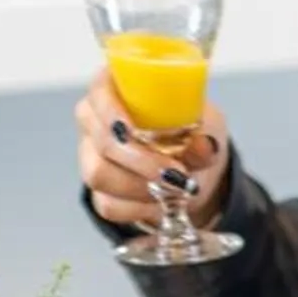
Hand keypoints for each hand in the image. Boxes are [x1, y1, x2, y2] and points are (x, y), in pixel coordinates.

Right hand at [74, 70, 230, 230]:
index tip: (132, 130)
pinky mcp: (96, 190)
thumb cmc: (191, 132)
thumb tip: (204, 146)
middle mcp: (95, 118)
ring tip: (173, 189)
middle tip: (176, 174)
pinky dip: (138, 209)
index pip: (100, 92)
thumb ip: (206, 134)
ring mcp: (90, 155)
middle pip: (102, 141)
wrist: (191, 170)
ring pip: (99, 175)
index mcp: (115, 87)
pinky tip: (159, 203)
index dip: (111, 111)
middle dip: (140, 161)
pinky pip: (108, 204)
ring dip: (140, 187)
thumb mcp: (207, 125)